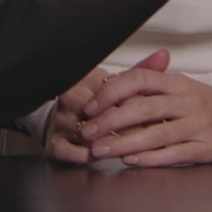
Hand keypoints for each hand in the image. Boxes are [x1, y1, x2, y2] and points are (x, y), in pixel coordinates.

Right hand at [44, 49, 169, 163]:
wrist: (48, 102)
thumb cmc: (87, 94)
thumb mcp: (113, 81)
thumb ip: (140, 71)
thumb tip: (164, 56)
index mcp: (91, 80)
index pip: (120, 95)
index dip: (142, 110)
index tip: (158, 120)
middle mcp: (75, 98)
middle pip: (107, 115)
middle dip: (131, 130)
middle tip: (151, 139)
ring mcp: (62, 118)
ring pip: (89, 133)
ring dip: (108, 144)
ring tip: (128, 152)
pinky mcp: (52, 138)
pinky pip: (66, 149)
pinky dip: (83, 154)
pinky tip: (95, 156)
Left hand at [79, 49, 211, 166]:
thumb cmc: (209, 104)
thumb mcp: (182, 87)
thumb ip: (151, 84)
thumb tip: (113, 84)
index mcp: (178, 83)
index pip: (140, 79)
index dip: (112, 92)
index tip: (91, 106)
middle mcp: (188, 101)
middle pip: (144, 108)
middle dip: (111, 121)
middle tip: (88, 131)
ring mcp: (199, 125)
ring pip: (156, 134)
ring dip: (124, 143)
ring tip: (101, 150)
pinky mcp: (207, 148)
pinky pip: (175, 153)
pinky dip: (151, 158)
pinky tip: (131, 160)